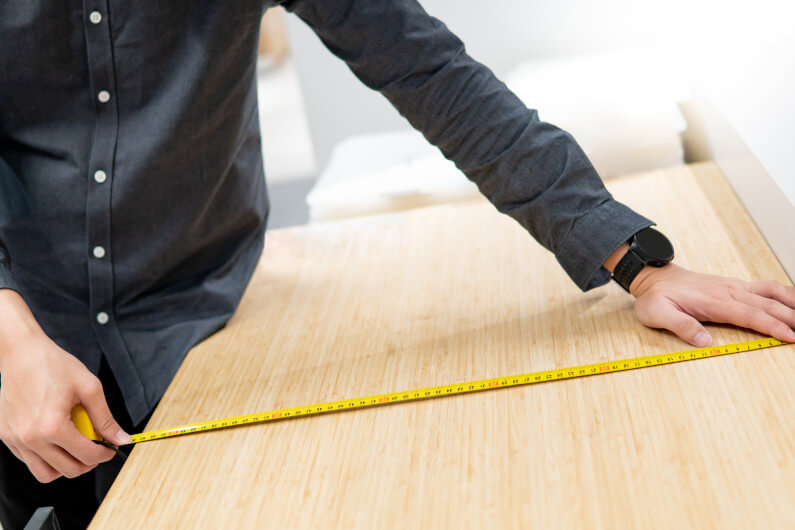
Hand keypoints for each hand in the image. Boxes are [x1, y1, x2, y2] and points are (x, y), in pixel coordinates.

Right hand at [0, 290, 130, 482]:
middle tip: (97, 448)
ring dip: (65, 466)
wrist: (21, 353)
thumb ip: (105, 418)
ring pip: (45, 474)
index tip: (111, 448)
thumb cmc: (54, 366)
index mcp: (53, 427)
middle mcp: (30, 439)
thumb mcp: (89, 388)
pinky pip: (29, 461)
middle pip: (68, 470)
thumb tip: (121, 438)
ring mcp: (15, 440)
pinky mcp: (6, 437)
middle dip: (89, 463)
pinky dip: (46, 457)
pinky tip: (57, 439)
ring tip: (76, 448)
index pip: (87, 455)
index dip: (105, 454)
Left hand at [630, 263, 794, 346]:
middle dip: (791, 318)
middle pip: (768, 305)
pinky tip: (794, 302)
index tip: (791, 337)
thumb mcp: (658, 314)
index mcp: (714, 301)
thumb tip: (704, 342)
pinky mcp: (735, 286)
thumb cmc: (656, 297)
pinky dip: (785, 293)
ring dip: (792, 303)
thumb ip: (681, 326)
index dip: (773, 327)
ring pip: (772, 293)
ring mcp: (734, 287)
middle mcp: (729, 291)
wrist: (654, 277)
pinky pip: (766, 287)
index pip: (750, 315)